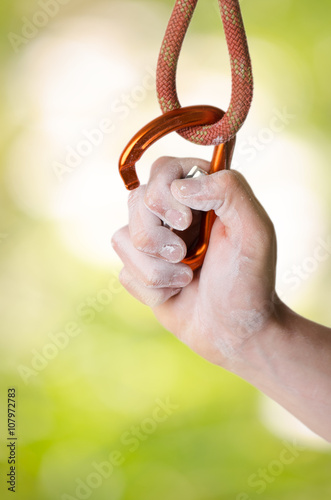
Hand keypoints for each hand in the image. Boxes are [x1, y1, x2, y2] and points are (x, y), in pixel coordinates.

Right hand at [112, 156, 277, 366]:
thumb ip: (229, 191)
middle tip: (185, 256)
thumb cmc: (249, 280)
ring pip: (123, 239)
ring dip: (157, 269)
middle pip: (135, 202)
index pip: (162, 169)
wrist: (235, 330)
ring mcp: (154, 241)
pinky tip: (176, 293)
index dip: (164, 195)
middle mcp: (172, 212)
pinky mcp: (140, 269)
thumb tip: (180, 188)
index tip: (187, 222)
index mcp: (200, 192)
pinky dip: (154, 289)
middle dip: (157, 238)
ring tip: (187, 279)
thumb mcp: (255, 230)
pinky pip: (125, 272)